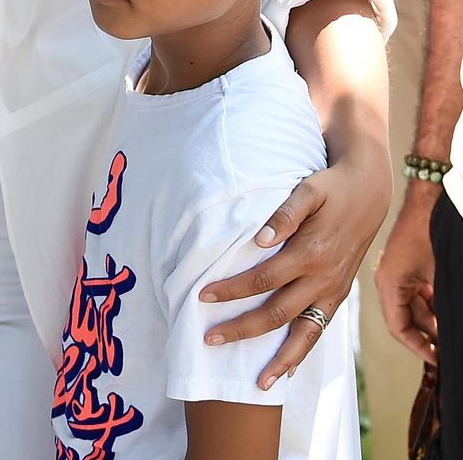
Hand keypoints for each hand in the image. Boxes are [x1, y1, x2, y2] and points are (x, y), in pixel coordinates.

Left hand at [199, 157, 388, 388]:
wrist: (368, 192)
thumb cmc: (331, 188)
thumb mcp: (308, 190)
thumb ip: (284, 215)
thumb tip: (259, 240)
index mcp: (311, 252)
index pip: (262, 278)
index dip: (232, 289)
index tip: (203, 295)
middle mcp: (323, 278)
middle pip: (277, 313)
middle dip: (242, 329)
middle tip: (209, 340)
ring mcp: (333, 290)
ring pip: (304, 333)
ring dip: (280, 359)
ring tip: (259, 384)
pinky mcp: (340, 294)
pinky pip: (320, 329)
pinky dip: (304, 350)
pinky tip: (288, 369)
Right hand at [374, 185, 438, 364]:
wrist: (430, 196)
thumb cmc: (431, 231)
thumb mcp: (440, 277)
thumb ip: (441, 308)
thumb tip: (447, 335)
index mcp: (389, 283)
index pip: (399, 327)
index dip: (419, 346)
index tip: (438, 358)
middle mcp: (389, 279)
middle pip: (406, 318)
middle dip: (428, 334)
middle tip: (447, 349)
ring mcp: (398, 271)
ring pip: (414, 306)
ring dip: (432, 319)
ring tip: (450, 330)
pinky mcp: (408, 264)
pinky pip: (418, 291)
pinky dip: (433, 302)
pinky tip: (448, 308)